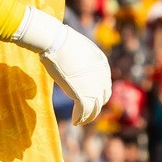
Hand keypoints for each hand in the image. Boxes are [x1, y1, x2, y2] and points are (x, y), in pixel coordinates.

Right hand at [15, 7, 109, 126]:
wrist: (56, 42)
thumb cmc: (61, 40)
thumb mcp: (78, 47)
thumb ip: (80, 58)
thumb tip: (70, 59)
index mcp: (102, 65)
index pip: (105, 85)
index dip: (99, 94)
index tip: (90, 98)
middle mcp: (102, 78)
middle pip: (102, 99)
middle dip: (95, 107)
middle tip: (86, 112)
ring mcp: (93, 87)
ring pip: (94, 109)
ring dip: (88, 117)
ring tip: (80, 121)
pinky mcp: (82, 95)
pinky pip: (83, 112)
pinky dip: (79, 118)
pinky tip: (75, 121)